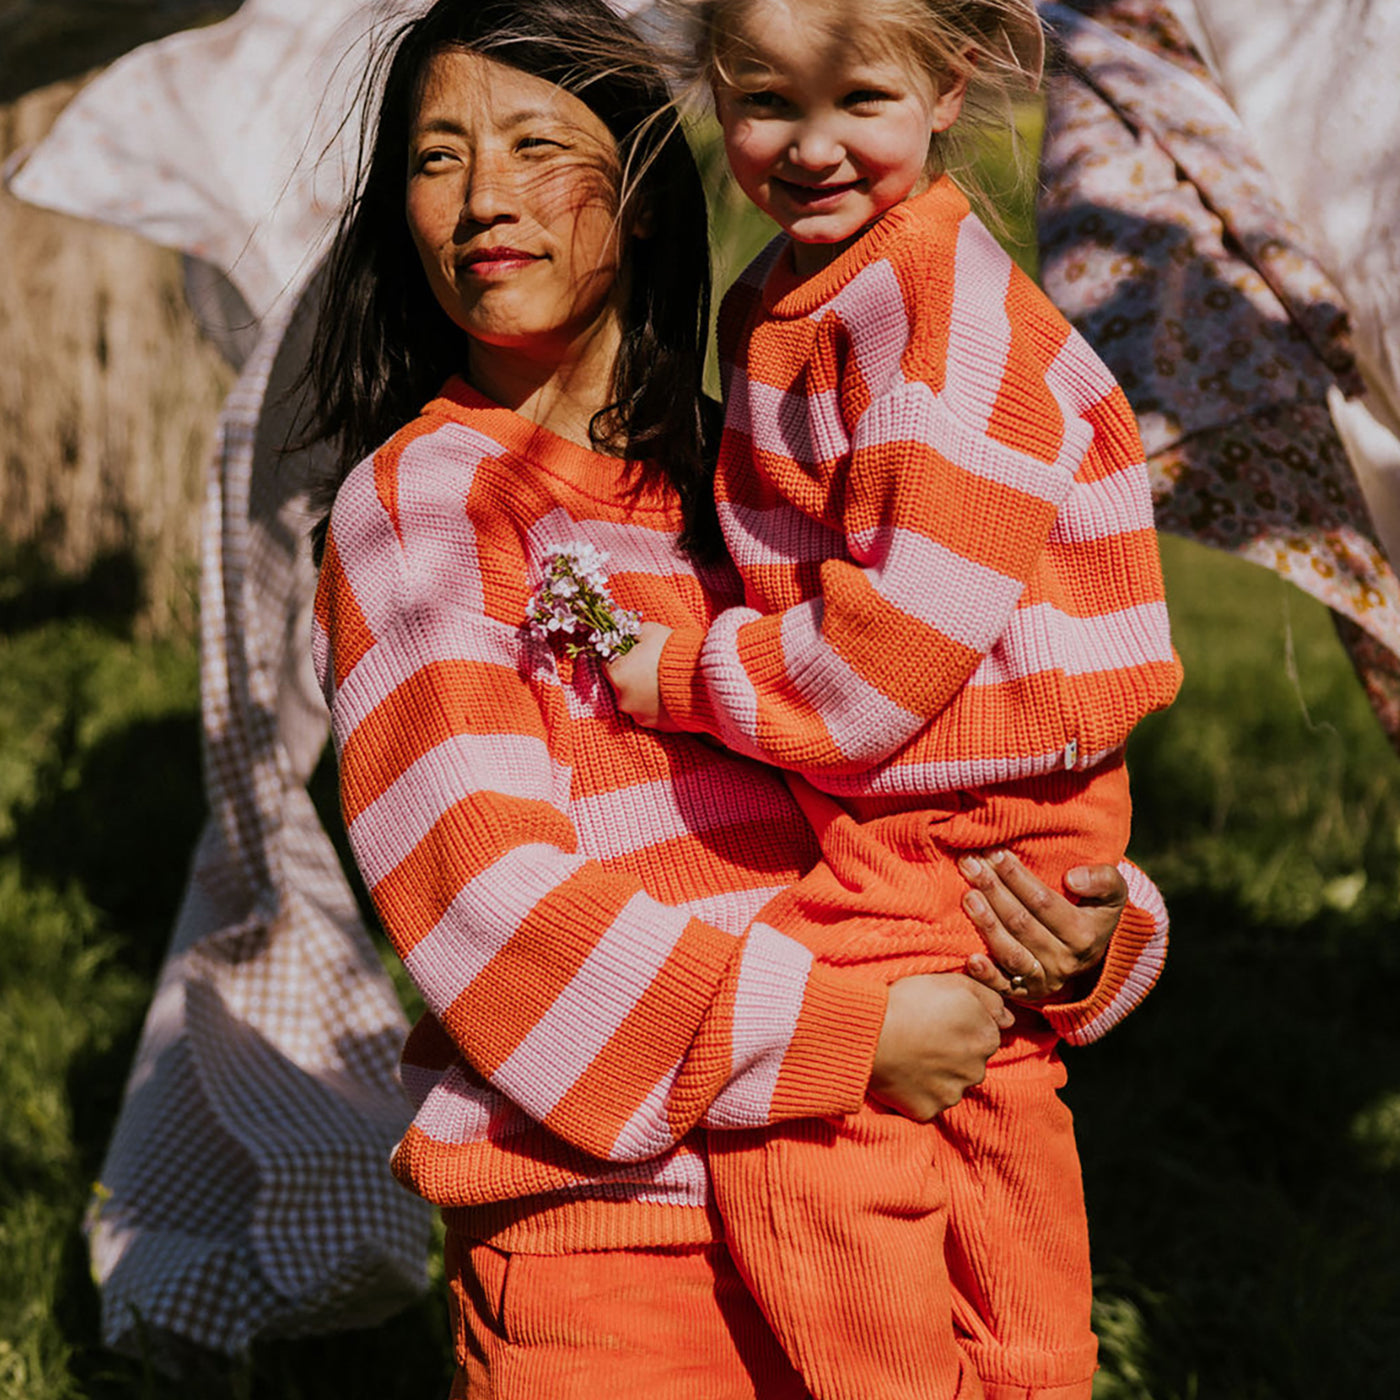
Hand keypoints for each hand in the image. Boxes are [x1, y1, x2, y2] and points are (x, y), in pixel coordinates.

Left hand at [605, 621, 678, 729]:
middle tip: (651, 665)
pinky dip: (659, 704)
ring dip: (646, 691)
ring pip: (637, 700)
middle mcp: (623, 699)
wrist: (704, 679)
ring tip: (665, 680)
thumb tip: (629, 634)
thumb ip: (633, 634)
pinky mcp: (657, 726)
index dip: (621, 656)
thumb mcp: (650, 631)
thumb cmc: (674, 652)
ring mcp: (640, 715)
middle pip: (622, 684)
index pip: (608, 663)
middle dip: (633, 675)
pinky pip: (653, 713)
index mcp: (617, 675)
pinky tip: (671, 693)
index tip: (633, 653)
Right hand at [868, 973, 1012, 1120]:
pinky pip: (927, 1102)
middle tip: (924, 1037)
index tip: (939, 1019)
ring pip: (951, 1084)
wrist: (872, 1033)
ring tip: (910, 1054)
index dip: (962, 1025)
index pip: (985, 1034)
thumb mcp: (954, 983)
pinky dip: (918, 1091)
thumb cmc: (910, 1002)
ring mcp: (953, 1093)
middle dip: (953, 1052)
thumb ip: (988, 997)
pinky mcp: (928, 1110)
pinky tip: (903, 1074)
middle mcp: (977, 1070)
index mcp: (986, 1038)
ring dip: (937, 1073)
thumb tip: (1009, 1017)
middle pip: (970, 1061)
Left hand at [959, 850, 1127, 1002]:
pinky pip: (1003, 987)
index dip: (1017, 877)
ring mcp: (1044, 979)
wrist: (1090, 951)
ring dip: (986, 924)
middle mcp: (1064, 961)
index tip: (995, 853)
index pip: (1043, 902)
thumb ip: (1103, 880)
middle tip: (969, 863)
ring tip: (967, 895)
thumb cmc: (1094, 910)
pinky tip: (970, 958)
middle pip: (1021, 923)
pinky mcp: (1025, 994)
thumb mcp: (1112, 892)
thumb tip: (1073, 879)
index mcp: (1084, 935)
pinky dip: (986, 976)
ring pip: (1010, 952)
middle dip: (993, 890)